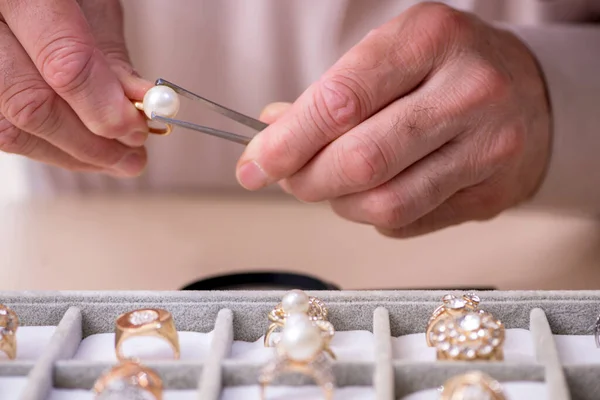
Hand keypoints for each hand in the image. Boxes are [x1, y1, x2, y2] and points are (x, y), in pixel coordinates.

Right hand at [0, 0, 151, 175]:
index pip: (64, 64)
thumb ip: (110, 55)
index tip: (139, 128)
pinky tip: (81, 149)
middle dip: (91, 143)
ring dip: (70, 153)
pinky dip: (47, 146)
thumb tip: (140, 108)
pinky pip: (1, 128)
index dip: (106, 109)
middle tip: (133, 155)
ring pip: (10, 128)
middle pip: (31, 106)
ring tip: (114, 160)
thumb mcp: (93, 4)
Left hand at [236, 2, 550, 237]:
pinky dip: (373, 215)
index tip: (254, 164)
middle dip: (306, 179)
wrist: (530, 92)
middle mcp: (468, 91)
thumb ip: (329, 94)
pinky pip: (408, 222)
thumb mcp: (390, 55)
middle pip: (361, 160)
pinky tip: (375, 191)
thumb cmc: (444, 69)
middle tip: (286, 178)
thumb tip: (271, 133)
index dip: (287, 142)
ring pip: (384, 203)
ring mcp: (487, 147)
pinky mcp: (491, 194)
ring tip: (332, 183)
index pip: (341, 100)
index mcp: (429, 39)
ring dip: (339, 202)